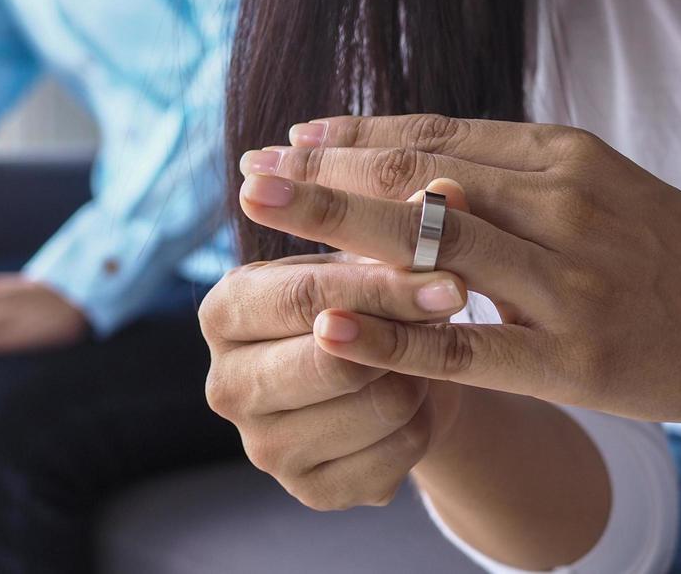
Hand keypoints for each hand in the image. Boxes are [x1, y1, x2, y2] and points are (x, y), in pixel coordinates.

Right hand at [199, 246, 470, 509]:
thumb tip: (446, 188)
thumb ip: (405, 221)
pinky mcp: (308, 491)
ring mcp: (261, 447)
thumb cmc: (370, 299)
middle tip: (456, 302)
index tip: (451, 278)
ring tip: (420, 351)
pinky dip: (421, 423)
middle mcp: (225, 384)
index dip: (382, 288)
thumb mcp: (377, 255)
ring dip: (416, 375)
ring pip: (376, 406)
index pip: (304, 297)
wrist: (387, 376)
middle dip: (405, 331)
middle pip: (332, 360)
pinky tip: (414, 401)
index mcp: (224, 310)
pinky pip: (395, 456)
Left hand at [237, 114, 680, 432]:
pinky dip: (391, 334)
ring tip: (262, 217)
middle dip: (324, 174)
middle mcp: (560, 204)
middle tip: (248, 170)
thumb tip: (414, 160)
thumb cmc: (671, 251)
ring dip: (337, 228)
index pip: (434, 136)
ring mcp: (569, 282)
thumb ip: (511, 172)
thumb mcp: (598, 187)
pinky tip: (330, 323)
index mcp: (562, 156)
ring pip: (432, 248)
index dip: (353, 136)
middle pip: (419, 179)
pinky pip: (465, 346)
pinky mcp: (576, 357)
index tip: (287, 136)